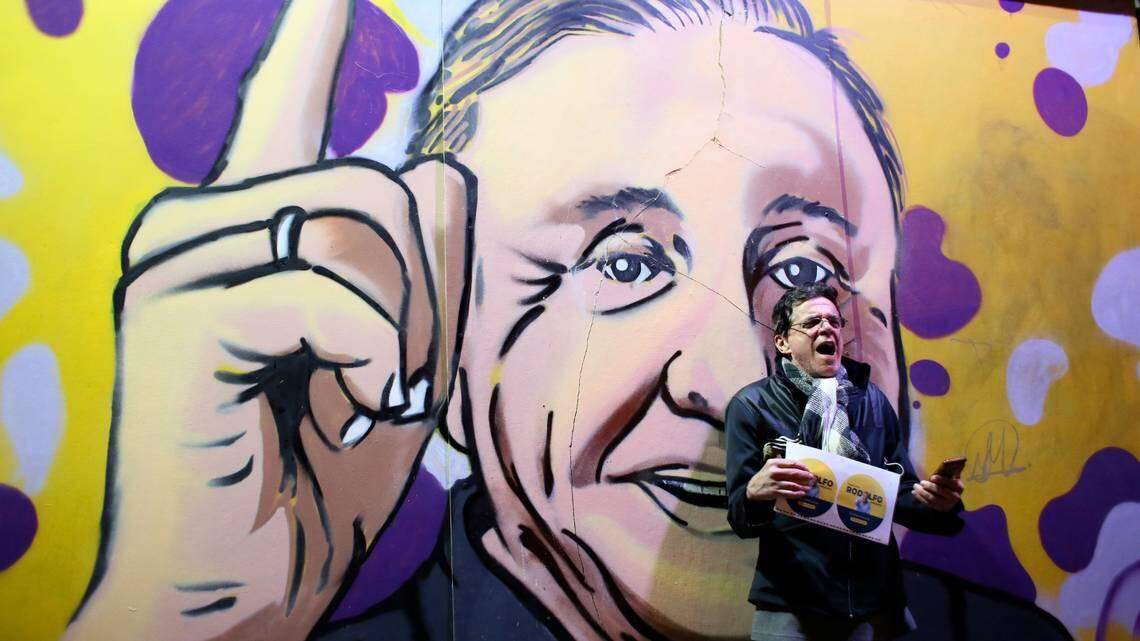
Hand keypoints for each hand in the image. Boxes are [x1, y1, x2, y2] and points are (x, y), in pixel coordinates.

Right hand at [66, 3, 474, 639]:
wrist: (248, 589)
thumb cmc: (323, 474)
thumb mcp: (406, 353)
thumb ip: (425, 260)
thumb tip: (439, 165)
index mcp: (249, 229)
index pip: (283, 103)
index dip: (306, 36)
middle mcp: (199, 222)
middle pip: (383, 182)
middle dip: (425, 295)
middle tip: (387, 379)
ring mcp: (177, 259)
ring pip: (364, 224)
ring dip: (402, 330)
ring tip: (359, 397)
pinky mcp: (179, 312)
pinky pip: (334, 292)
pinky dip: (372, 360)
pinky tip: (347, 411)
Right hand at [746, 458, 814, 501]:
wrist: (753, 488)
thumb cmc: (765, 476)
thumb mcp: (770, 466)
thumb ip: (783, 464)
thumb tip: (799, 466)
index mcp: (774, 463)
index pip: (792, 463)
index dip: (802, 466)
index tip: (808, 469)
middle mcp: (774, 472)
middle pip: (794, 473)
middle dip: (805, 476)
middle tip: (812, 478)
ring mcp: (774, 482)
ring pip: (792, 484)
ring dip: (802, 486)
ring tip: (809, 487)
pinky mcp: (775, 492)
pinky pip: (788, 493)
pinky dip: (796, 494)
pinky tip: (802, 494)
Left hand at [912, 474, 963, 511]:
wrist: (951, 497)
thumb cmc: (949, 483)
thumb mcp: (952, 476)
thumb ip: (951, 470)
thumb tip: (952, 461)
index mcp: (959, 487)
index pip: (951, 483)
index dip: (941, 480)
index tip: (932, 477)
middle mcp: (955, 497)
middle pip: (941, 491)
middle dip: (930, 486)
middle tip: (921, 482)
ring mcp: (947, 504)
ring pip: (933, 498)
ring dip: (922, 492)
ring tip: (915, 486)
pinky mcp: (939, 508)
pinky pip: (928, 504)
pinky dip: (920, 498)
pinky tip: (914, 492)